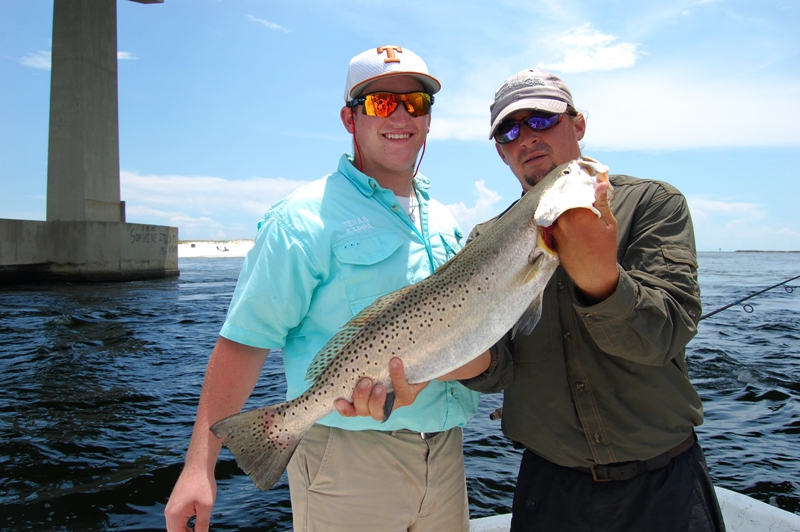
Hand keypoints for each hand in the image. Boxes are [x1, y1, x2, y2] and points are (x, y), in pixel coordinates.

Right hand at [164, 467, 215, 531]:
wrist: (198, 465)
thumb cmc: (203, 484)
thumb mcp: (206, 507)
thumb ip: (202, 525)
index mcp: (174, 515)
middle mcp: (169, 513)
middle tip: (199, 531)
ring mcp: (170, 508)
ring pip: (174, 527)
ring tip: (198, 531)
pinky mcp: (175, 504)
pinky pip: (176, 520)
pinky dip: (183, 526)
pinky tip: (194, 527)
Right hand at [335, 358, 427, 420]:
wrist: (416, 358)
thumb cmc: (386, 357)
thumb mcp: (373, 356)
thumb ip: (361, 350)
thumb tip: (351, 330)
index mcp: (364, 398)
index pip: (350, 409)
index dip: (344, 408)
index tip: (338, 399)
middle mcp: (377, 405)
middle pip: (363, 411)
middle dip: (361, 398)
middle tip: (365, 381)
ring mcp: (392, 403)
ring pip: (379, 412)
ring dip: (377, 399)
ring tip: (379, 384)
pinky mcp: (408, 397)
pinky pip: (402, 392)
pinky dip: (398, 378)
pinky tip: (396, 363)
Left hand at [552, 180, 618, 302]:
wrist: (593, 274)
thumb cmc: (605, 248)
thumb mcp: (608, 223)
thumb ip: (602, 201)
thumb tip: (601, 182)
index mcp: (578, 214)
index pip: (574, 189)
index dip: (578, 179)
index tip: (581, 171)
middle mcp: (563, 220)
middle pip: (561, 196)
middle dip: (568, 188)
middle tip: (574, 180)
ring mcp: (555, 229)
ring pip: (556, 207)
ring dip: (562, 200)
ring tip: (572, 194)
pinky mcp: (552, 236)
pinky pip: (554, 219)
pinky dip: (559, 212)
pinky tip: (567, 210)